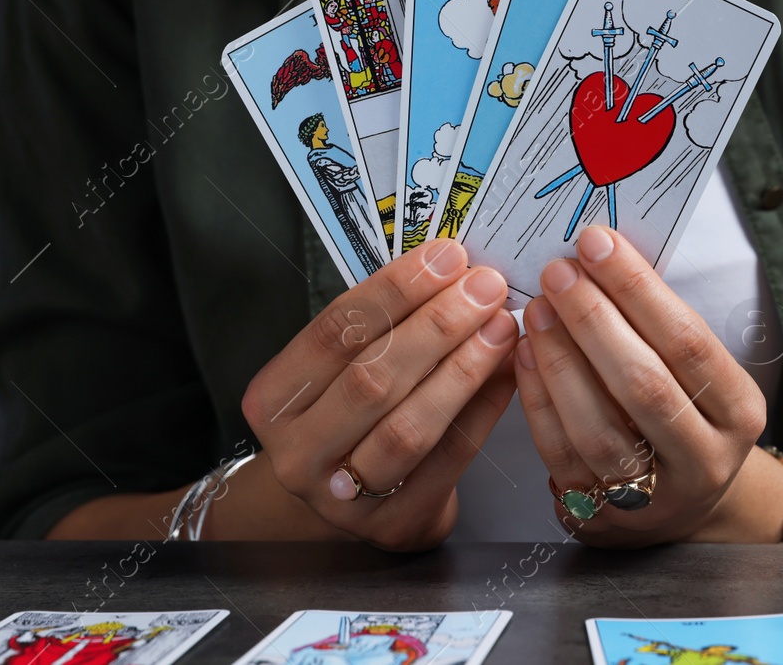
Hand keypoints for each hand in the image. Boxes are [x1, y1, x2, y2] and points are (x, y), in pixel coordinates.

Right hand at [240, 239, 517, 550]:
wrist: (346, 507)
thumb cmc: (347, 415)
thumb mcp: (340, 369)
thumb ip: (382, 325)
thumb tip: (453, 269)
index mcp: (274, 398)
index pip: (336, 331)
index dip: (396, 290)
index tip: (447, 256)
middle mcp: (298, 453)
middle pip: (372, 379)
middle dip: (437, 326)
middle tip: (486, 287)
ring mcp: (343, 499)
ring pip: (410, 427)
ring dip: (464, 369)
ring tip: (501, 326)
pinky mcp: (395, 525)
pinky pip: (449, 459)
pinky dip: (484, 409)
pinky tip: (509, 371)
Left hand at [514, 225, 768, 545]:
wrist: (685, 499)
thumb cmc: (687, 409)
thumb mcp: (699, 371)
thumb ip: (659, 322)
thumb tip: (600, 253)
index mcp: (739, 412)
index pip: (688, 342)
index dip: (639, 290)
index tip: (597, 243)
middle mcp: (704, 459)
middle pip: (644, 385)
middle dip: (594, 320)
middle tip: (558, 271)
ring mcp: (653, 496)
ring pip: (599, 427)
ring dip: (560, 359)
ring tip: (538, 309)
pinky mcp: (601, 514)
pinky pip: (562, 454)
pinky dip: (539, 400)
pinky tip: (524, 354)